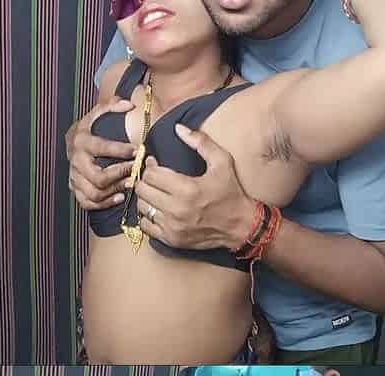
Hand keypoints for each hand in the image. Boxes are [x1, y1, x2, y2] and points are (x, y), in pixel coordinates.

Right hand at [65, 97, 135, 209]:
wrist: (73, 140)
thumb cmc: (90, 128)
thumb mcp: (98, 112)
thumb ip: (113, 105)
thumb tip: (129, 104)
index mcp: (81, 140)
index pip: (101, 148)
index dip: (120, 151)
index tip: (136, 151)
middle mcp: (76, 161)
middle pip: (98, 177)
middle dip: (119, 175)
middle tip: (134, 170)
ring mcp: (74, 177)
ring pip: (94, 193)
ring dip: (115, 191)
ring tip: (130, 184)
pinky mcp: (75, 188)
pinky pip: (87, 202)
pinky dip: (104, 203)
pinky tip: (119, 197)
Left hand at [136, 124, 254, 249]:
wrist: (241, 226)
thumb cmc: (231, 193)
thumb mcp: (221, 162)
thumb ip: (200, 142)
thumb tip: (178, 128)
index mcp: (187, 188)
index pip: (151, 174)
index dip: (150, 166)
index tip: (154, 164)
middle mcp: (177, 209)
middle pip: (143, 190)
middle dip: (145, 180)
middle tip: (153, 177)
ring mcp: (172, 226)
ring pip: (142, 207)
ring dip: (146, 198)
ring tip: (155, 193)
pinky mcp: (171, 239)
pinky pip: (146, 226)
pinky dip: (148, 216)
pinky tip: (157, 209)